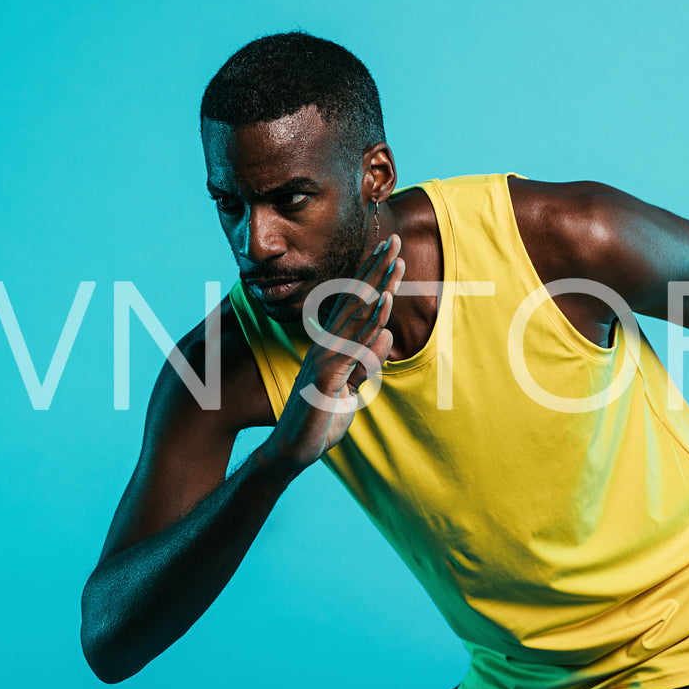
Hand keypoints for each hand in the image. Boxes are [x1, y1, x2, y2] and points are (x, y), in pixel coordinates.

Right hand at [264, 234, 403, 471]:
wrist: (293, 449)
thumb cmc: (320, 419)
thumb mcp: (353, 388)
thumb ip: (368, 362)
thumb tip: (387, 335)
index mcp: (333, 345)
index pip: (354, 304)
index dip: (370, 276)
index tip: (386, 251)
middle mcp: (327, 344)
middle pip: (354, 299)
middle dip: (375, 268)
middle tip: (393, 239)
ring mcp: (326, 358)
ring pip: (356, 316)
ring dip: (378, 286)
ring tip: (395, 260)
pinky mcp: (327, 377)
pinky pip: (352, 346)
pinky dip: (370, 324)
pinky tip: (384, 304)